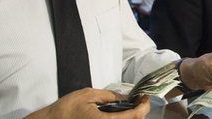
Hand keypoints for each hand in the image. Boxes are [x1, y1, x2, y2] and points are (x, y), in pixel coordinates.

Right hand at [25, 88, 149, 118]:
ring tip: (132, 106)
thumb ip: (108, 96)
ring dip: (132, 117)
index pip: (134, 117)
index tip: (145, 97)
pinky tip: (121, 113)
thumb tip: (125, 96)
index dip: (144, 106)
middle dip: (140, 112)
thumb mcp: (87, 95)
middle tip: (140, 100)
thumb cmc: (66, 109)